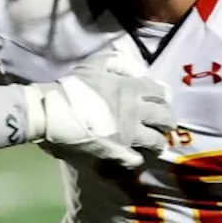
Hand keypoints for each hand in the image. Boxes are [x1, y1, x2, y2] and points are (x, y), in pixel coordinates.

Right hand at [26, 53, 174, 169]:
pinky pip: (136, 159)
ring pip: (156, 141)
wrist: (53, 112)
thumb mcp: (94, 64)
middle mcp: (135, 112)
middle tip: (164, 124)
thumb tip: (131, 70)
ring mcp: (128, 134)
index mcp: (131, 88)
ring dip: (158, 141)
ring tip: (156, 143)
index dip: (163, 97)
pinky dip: (137, 157)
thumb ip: (116, 63)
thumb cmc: (72, 86)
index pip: (160, 93)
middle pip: (165, 117)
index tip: (162, 101)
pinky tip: (134, 156)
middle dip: (168, 121)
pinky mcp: (117, 152)